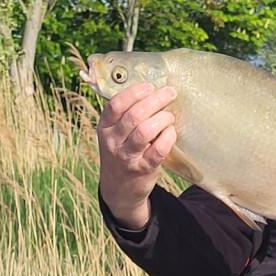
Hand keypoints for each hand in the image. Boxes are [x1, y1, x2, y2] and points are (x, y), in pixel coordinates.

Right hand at [97, 82, 176, 228]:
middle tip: (170, 93)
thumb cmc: (122, 151)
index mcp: (104, 127)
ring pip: (145, 131)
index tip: (150, 86)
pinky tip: (171, 132)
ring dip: (162, 118)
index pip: (115, 105)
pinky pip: (158, 150)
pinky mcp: (143, 169)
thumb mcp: (114, 133)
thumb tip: (152, 89)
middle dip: (155, 100)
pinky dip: (168, 137)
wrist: (119, 188)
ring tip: (169, 116)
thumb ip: (125, 114)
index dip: (135, 92)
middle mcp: (112, 141)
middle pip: (134, 115)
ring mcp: (127, 157)